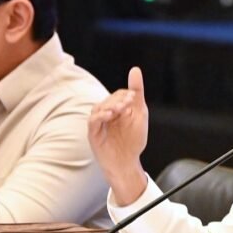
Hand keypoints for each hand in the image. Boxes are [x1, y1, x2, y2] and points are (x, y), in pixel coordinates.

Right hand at [88, 67, 148, 204]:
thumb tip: (135, 69)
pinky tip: (109, 116)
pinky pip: (93, 121)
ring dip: (109, 106)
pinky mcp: (93, 134)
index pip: (118, 95)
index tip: (133, 98)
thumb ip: (137, 92)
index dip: (125, 95)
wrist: (127, 162)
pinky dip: (100, 116)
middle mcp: (106, 115)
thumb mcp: (139, 114)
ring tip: (119, 110)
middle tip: (128, 104)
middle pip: (107, 100)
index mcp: (117, 109)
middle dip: (118, 100)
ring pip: (98, 108)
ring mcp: (98, 124)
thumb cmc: (133, 140)